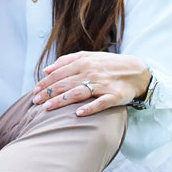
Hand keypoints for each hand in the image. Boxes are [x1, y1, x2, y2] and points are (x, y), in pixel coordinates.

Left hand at [32, 51, 150, 115]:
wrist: (136, 71)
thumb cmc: (108, 65)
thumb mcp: (88, 57)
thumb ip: (66, 61)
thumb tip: (46, 69)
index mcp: (83, 62)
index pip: (59, 74)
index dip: (46, 83)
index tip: (34, 92)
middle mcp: (91, 72)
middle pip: (65, 84)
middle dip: (49, 93)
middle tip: (36, 102)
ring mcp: (103, 84)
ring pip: (78, 93)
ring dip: (62, 100)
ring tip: (48, 108)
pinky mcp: (114, 96)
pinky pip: (100, 103)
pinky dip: (90, 108)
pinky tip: (78, 114)